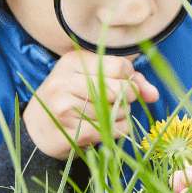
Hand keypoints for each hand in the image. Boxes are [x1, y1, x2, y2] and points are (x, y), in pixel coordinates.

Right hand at [23, 50, 158, 158]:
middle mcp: (66, 81)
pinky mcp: (73, 131)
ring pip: (120, 110)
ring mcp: (66, 107)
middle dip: (128, 98)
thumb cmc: (71, 99)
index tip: (121, 83)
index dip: (129, 78)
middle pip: (123, 89)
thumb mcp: (92, 80)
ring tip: (102, 115)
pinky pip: (115, 128)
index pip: (121, 66)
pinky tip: (104, 127)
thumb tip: (154, 94)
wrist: (36, 130)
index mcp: (72, 62)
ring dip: (121, 115)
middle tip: (114, 102)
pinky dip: (118, 129)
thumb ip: (128, 81)